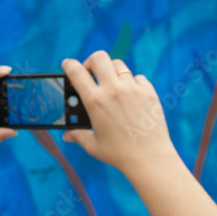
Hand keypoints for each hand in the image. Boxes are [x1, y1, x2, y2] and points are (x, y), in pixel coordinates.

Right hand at [61, 51, 175, 171]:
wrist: (149, 158)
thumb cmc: (118, 153)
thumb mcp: (93, 145)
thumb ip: (78, 136)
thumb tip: (67, 135)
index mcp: (94, 101)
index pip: (76, 71)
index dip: (68, 64)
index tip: (67, 64)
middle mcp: (113, 90)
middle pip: (98, 57)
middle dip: (91, 62)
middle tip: (91, 73)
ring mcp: (132, 89)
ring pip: (118, 65)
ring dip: (111, 72)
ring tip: (111, 86)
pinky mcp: (149, 92)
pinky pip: (137, 78)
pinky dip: (131, 83)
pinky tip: (130, 96)